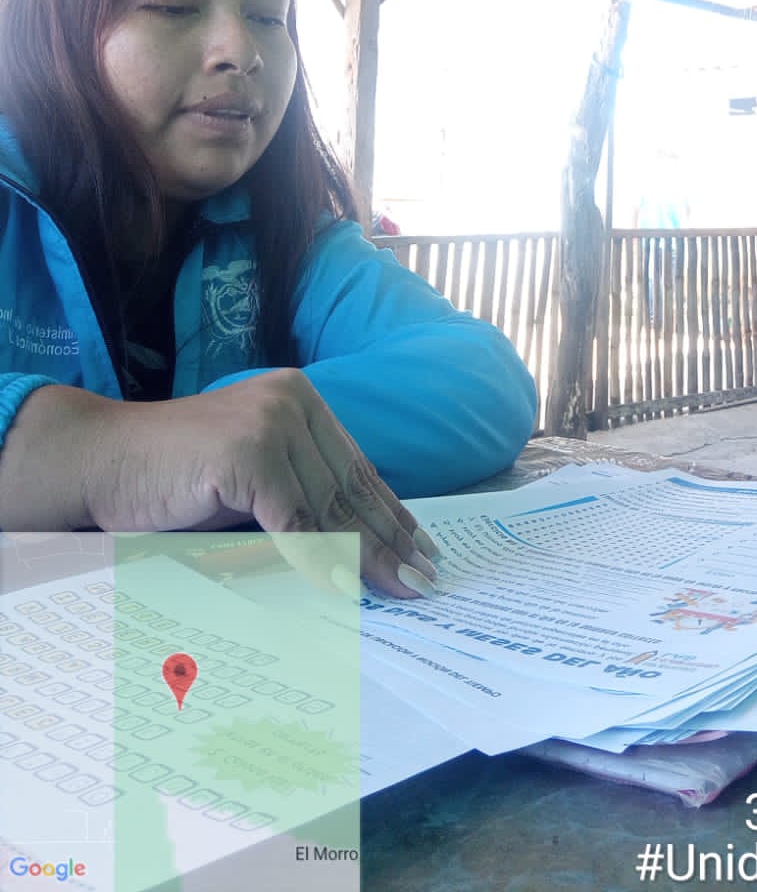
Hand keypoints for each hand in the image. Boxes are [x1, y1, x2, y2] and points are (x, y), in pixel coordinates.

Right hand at [83, 370, 437, 599]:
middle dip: (388, 539)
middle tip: (424, 578)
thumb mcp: (252, 477)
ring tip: (398, 590)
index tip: (422, 548)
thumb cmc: (172, 477)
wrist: (100, 461)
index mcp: (299, 398)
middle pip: (350, 487)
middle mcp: (291, 400)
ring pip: (329, 505)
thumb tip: (360, 545)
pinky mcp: (246, 453)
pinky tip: (343, 589)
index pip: (356, 466)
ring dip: (365, 556)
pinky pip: (294, 519)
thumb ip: (300, 491)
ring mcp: (269, 422)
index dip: (390, 511)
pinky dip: (319, 558)